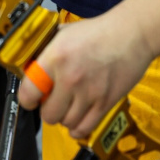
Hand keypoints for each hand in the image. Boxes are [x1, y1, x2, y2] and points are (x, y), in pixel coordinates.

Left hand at [17, 15, 152, 139]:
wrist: (131, 34)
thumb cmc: (98, 31)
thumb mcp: (64, 33)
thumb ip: (47, 50)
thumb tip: (31, 64)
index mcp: (56, 57)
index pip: (29, 92)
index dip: (27, 99)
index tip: (30, 99)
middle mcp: (70, 78)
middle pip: (48, 114)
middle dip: (47, 109)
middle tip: (52, 101)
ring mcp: (89, 93)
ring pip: (66, 123)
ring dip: (64, 117)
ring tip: (68, 106)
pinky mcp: (106, 103)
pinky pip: (85, 128)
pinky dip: (78, 128)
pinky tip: (77, 118)